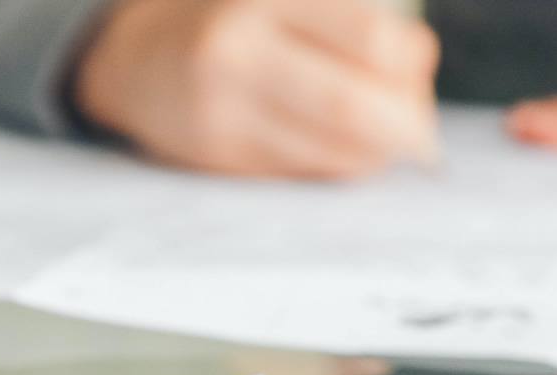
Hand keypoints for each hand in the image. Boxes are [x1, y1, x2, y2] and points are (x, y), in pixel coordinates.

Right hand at [74, 0, 438, 179]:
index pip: (373, 39)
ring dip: (380, 151)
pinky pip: (309, 173)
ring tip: (383, 135)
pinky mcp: (218, 155)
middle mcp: (237, 50)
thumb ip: (356, 19)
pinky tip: (340, 147)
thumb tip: (420, 62)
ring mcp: (221, 109)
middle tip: (419, 129)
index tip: (415, 65)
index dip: (411, 62)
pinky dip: (342, 164)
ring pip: (338, 151)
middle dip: (405, 126)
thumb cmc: (240, 19)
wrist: (137, 56)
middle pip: (355, 107)